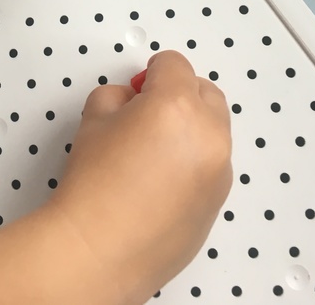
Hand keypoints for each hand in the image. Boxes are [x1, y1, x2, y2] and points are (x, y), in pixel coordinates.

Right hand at [50, 51, 232, 303]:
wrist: (99, 249)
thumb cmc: (94, 188)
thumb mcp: (94, 118)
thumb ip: (118, 95)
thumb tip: (133, 100)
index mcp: (176, 105)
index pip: (175, 64)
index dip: (153, 70)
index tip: (143, 81)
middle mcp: (208, 134)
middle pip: (205, 91)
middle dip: (179, 92)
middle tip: (148, 108)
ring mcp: (219, 170)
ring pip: (214, 127)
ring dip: (191, 125)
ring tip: (152, 147)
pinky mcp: (220, 199)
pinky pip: (214, 162)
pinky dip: (195, 157)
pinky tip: (161, 176)